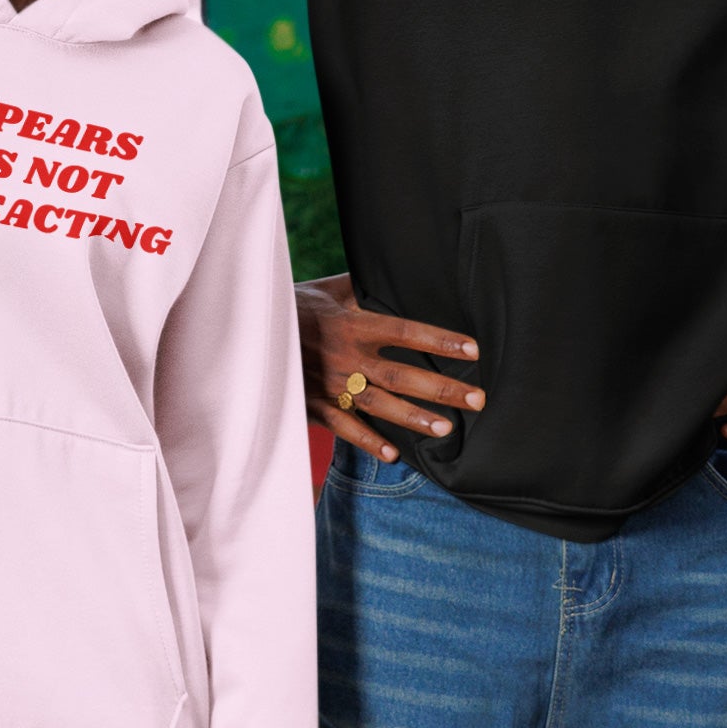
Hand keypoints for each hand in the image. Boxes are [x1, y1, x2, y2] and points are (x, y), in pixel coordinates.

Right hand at [297, 274, 483, 463]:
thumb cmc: (296, 306)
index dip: (439, 340)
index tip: (472, 349)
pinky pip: (345, 427)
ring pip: (379, 404)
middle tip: (478, 399)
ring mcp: (330, 383)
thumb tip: (396, 273)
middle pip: (402, 373)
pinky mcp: (313, 405)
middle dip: (442, 387)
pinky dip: (368, 441)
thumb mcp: (329, 289)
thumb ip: (362, 287)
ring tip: (446, 428)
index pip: (405, 331)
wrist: (248, 331)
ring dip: (413, 418)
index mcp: (353, 323)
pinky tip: (393, 455)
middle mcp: (346, 355)